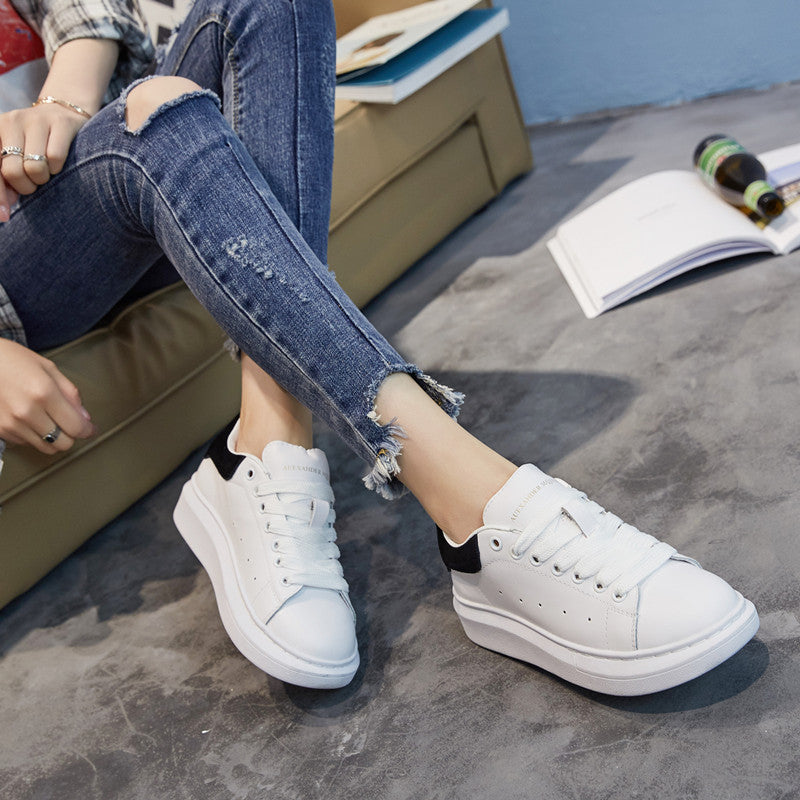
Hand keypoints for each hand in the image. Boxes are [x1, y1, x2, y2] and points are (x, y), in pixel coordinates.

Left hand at [0, 102, 86, 219]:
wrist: (62, 113)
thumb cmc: (34, 144)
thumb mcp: (14, 158)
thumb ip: (6, 182)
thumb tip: (3, 208)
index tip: (4, 216)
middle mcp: (10, 121)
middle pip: (13, 171)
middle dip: (26, 187)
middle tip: (34, 183)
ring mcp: (35, 120)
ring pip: (35, 168)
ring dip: (43, 179)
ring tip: (46, 172)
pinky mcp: (60, 123)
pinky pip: (55, 158)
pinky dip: (58, 168)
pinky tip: (58, 164)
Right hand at [0, 338, 96, 453]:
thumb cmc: (11, 360)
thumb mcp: (48, 368)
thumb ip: (70, 393)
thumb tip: (85, 417)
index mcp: (44, 393)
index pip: (75, 427)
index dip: (87, 430)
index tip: (90, 429)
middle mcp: (27, 412)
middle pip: (62, 443)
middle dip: (71, 435)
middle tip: (70, 424)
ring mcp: (11, 424)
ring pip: (45, 447)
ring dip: (53, 438)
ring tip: (50, 421)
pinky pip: (26, 443)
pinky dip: (33, 435)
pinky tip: (30, 419)